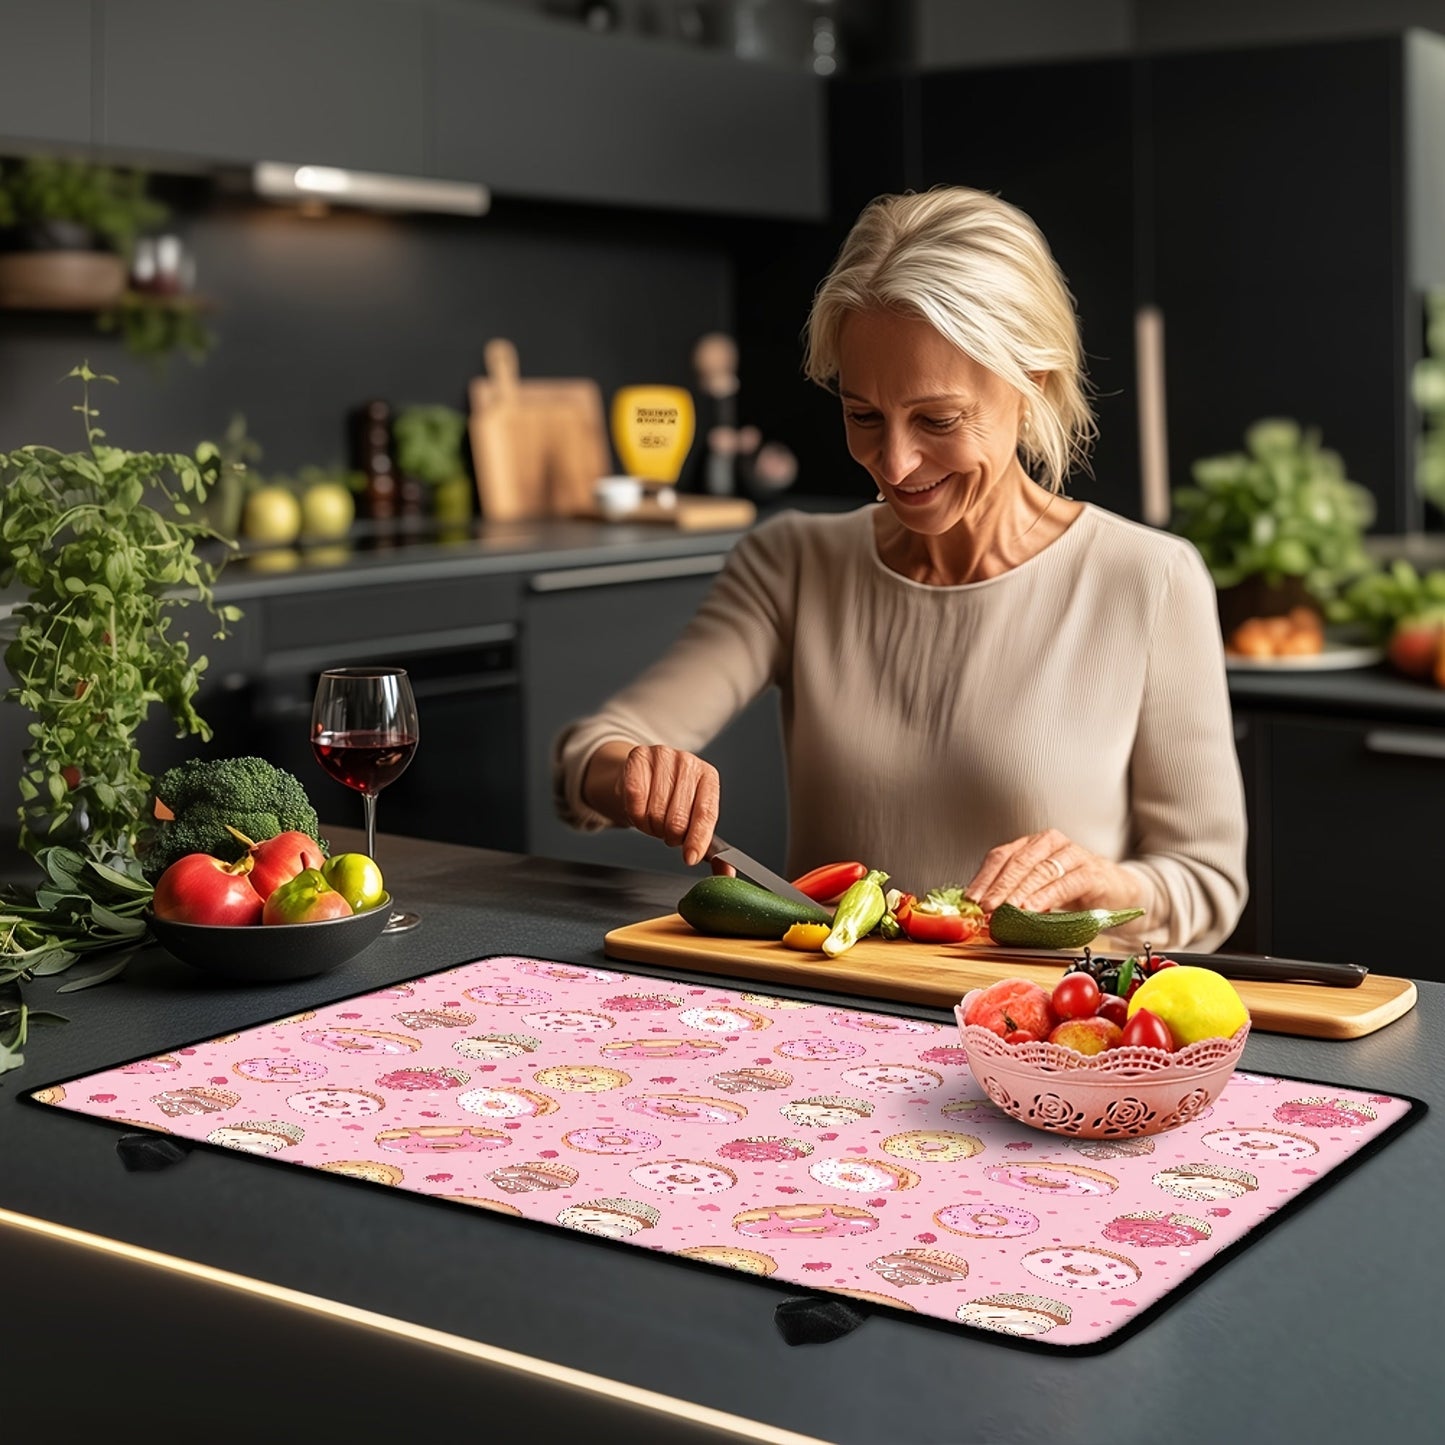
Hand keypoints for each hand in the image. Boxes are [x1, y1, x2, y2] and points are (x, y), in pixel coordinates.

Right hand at [616, 745, 721, 866]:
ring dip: (651, 827)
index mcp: (708, 777)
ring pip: (655, 812)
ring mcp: (663, 755)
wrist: (641, 777)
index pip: (706, 814)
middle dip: (670, 836)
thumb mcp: (693, 819)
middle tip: (667, 833)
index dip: (697, 839)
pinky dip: (635, 815)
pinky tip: (639, 811)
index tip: (690, 858)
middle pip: (678, 818)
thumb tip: (727, 873)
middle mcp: (688, 762)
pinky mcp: (638, 756)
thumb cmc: (670, 801)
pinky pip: (635, 798)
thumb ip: (709, 847)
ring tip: (653, 820)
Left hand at [967, 828, 1139, 913]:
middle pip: (1018, 862)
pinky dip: (1047, 897)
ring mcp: (1072, 855)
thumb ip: (1014, 895)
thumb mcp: (1038, 890)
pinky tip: (1033, 909)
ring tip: (1006, 910)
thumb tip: (982, 912)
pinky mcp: (1092, 872)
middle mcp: (1050, 843)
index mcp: (1032, 844)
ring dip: (1020, 893)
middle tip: (986, 907)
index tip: (971, 900)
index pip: (1001, 856)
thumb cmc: (1073, 890)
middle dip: (998, 887)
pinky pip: (1066, 883)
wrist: (1117, 892)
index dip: (984, 878)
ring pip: (1040, 871)